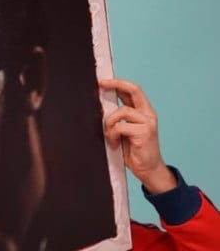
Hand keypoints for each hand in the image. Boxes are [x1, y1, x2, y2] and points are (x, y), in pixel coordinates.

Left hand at [99, 78, 176, 193]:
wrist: (149, 169)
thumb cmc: (135, 151)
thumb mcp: (124, 132)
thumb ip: (118, 119)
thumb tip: (103, 107)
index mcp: (144, 112)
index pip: (133, 90)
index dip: (118, 83)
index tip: (103, 82)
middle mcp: (148, 114)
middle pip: (134, 90)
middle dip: (116, 84)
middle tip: (101, 84)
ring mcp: (147, 122)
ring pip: (122, 111)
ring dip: (109, 123)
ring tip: (110, 136)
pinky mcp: (144, 132)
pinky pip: (120, 126)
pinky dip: (113, 134)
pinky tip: (114, 143)